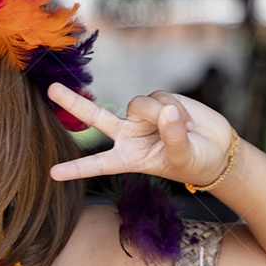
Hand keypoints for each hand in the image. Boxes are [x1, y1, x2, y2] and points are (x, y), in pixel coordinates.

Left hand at [48, 84, 235, 185]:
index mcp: (128, 158)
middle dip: (74, 103)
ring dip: (160, 113)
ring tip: (183, 127)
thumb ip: (172, 136)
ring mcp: (140, 116)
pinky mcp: (156, 101)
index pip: (98, 164)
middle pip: (95, 117)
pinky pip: (158, 96)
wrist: (215, 148)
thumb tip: (164, 111)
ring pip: (139, 104)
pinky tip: (187, 119)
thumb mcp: (182, 157)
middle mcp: (128, 135)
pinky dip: (175, 106)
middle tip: (51, 90)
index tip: (53, 174)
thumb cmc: (195, 162)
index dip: (76, 169)